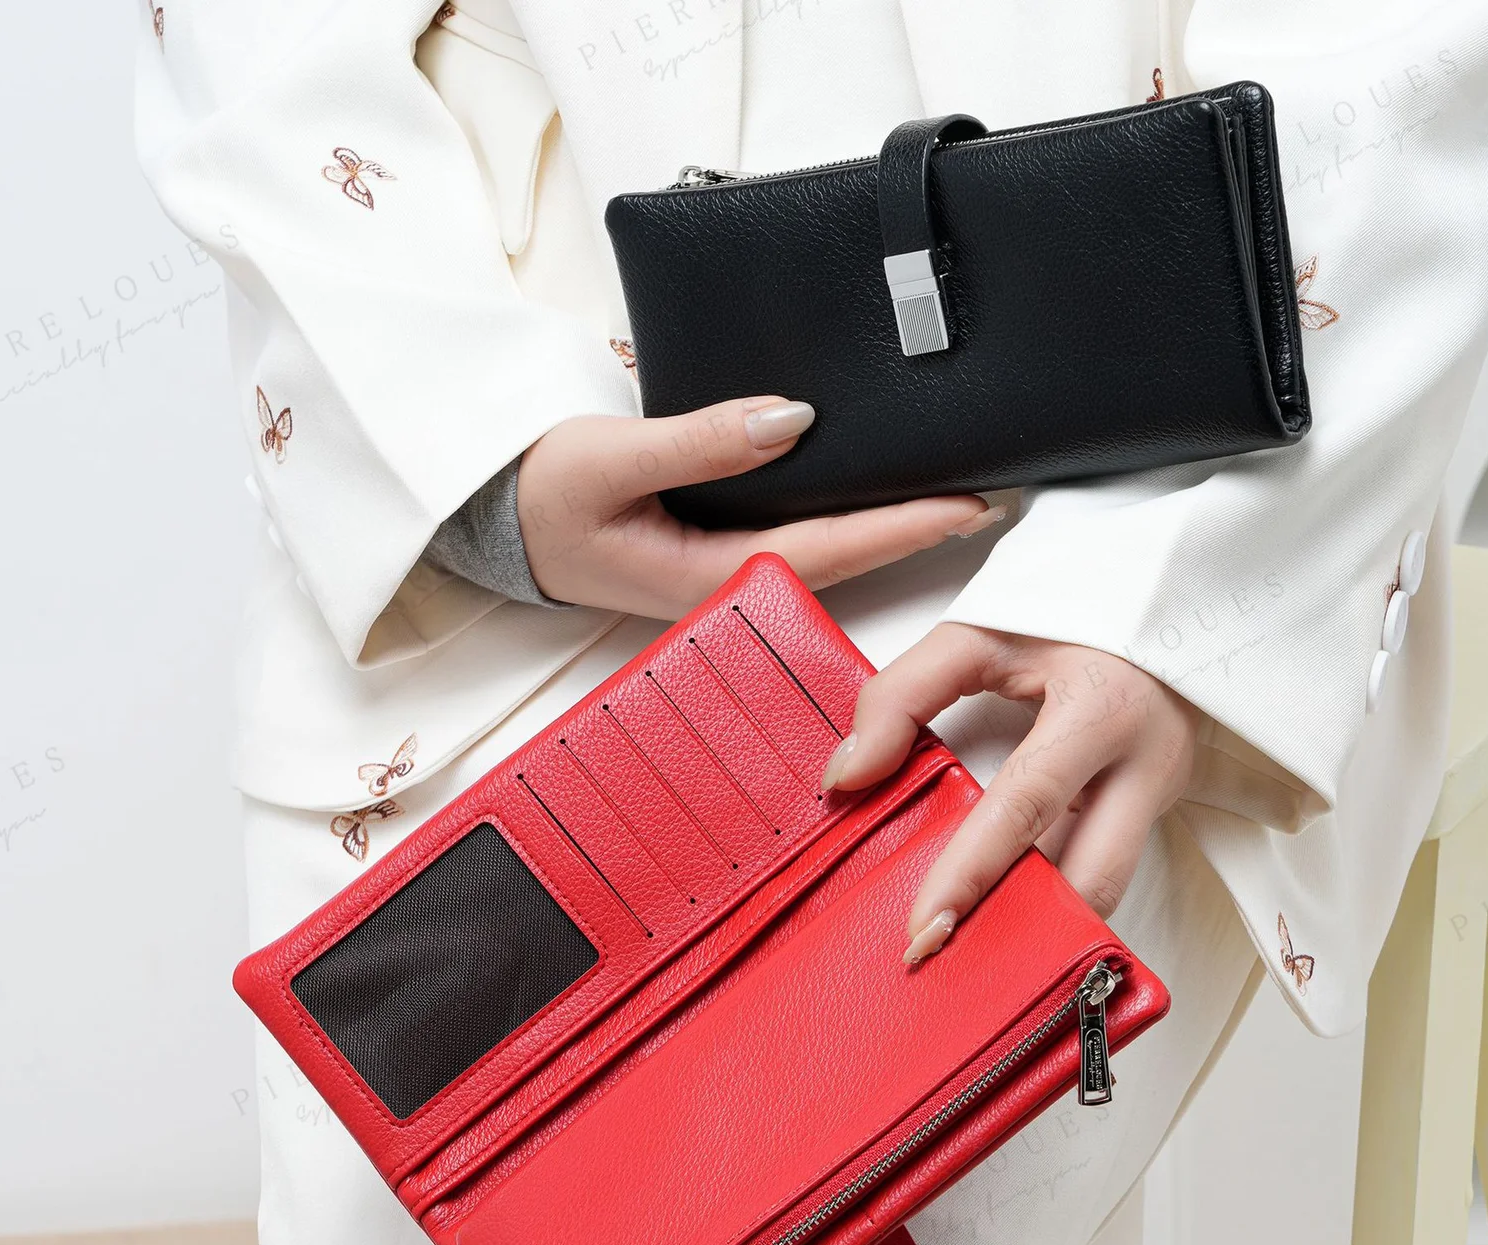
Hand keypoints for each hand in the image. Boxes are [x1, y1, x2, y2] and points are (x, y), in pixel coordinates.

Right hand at [516, 396, 1001, 616]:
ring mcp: (720, 571)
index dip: (904, 527)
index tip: (970, 504)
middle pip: (842, 558)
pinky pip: (793, 531)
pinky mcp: (712, 549)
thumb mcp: (610, 457)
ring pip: (823, 548)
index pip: (829, 549)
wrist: (494, 517)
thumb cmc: (538, 494)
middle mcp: (723, 582)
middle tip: (993, 498)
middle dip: (916, 531)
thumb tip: (794, 419)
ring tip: (951, 493)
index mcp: (704, 575)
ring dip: (887, 523)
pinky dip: (843, 511)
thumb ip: (702, 441)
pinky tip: (870, 487)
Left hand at [820, 624, 1200, 959]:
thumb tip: (847, 775)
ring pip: (1106, 888)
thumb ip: (902, 695)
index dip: (972, 871)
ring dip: (1042, 925)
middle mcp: (1145, 764)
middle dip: (1023, 932)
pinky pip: (1104, 869)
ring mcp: (1162, 795)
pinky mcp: (1159, 812)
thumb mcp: (981, 633)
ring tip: (968, 955)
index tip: (924, 926)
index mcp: (1100, 710)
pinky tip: (1005, 917)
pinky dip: (1054, 898)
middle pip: (1091, 876)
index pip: (1026, 805)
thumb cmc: (1075, 615)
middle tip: (945, 964)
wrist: (1176, 601)